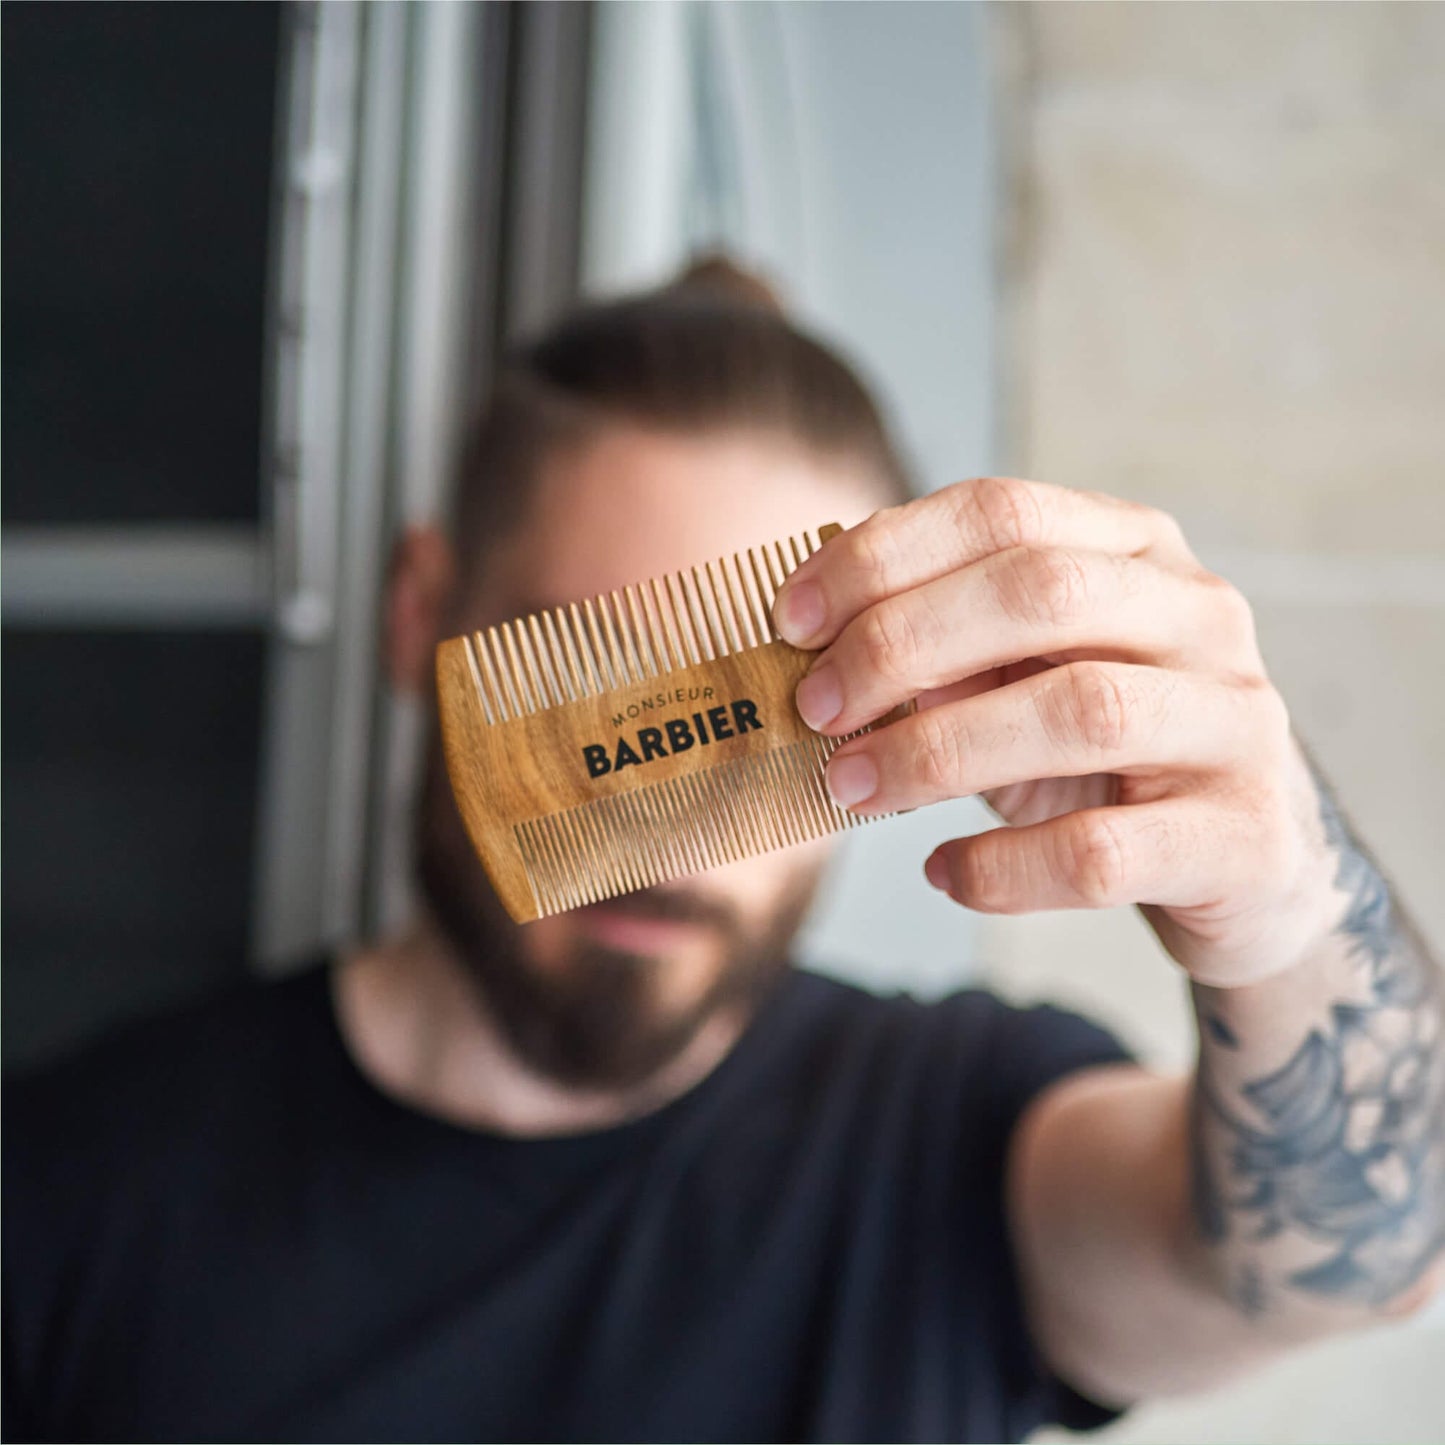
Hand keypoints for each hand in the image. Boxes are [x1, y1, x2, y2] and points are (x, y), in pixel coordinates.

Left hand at [772, 477, 1340, 987]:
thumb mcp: (1025, 677)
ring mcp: (1233, 722)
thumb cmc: (1105, 753)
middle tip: (814, 707)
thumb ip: (944, 648)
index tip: (789, 618)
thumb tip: (812, 653)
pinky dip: (1001, 865)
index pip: (1000, 510)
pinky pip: (1101, 851)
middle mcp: (1199, 616)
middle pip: (1038, 592)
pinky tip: (945, 871)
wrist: (1249, 858)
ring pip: (1078, 713)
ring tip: (849, 786)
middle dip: (899, 644)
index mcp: (1136, 549)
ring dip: (934, 750)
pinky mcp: (1240, 836)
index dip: (881, 555)